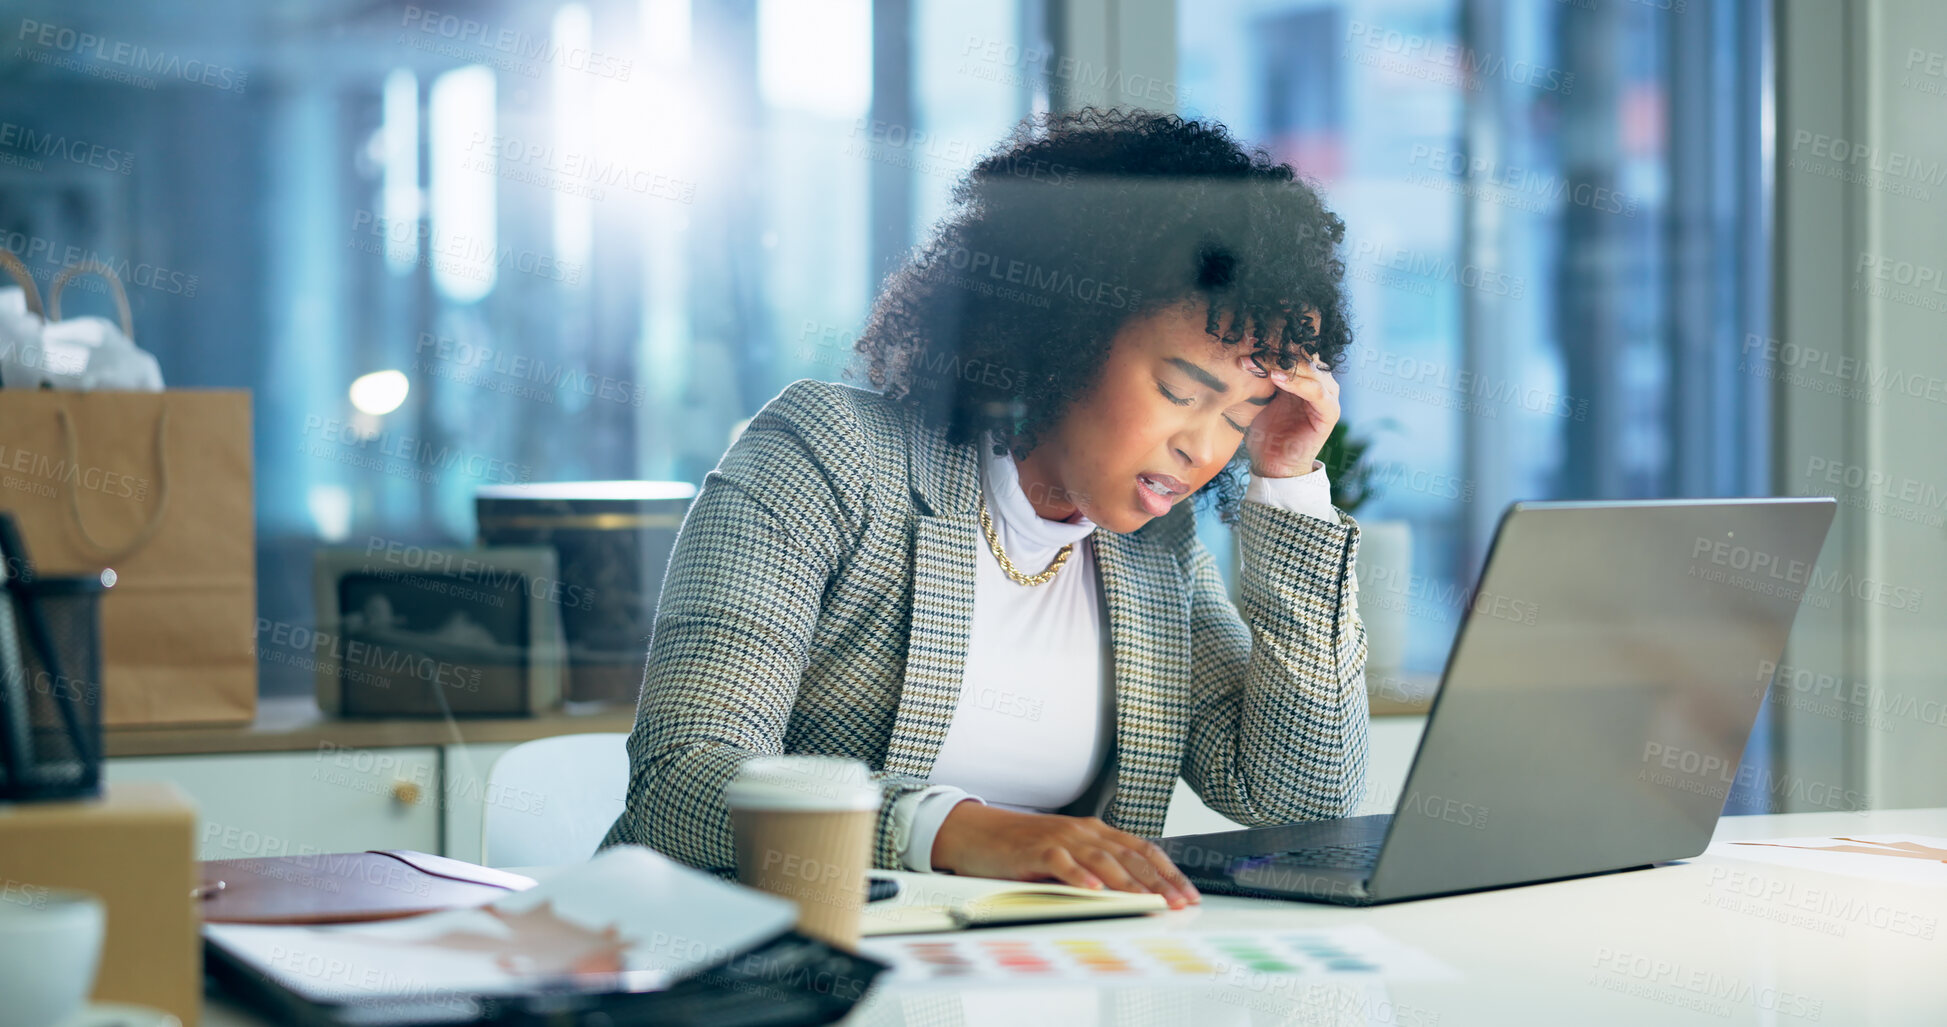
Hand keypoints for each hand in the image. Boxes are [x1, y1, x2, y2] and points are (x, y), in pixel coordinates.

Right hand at [930, 802, 1200, 908]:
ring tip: (1148, 900)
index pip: (1142, 850)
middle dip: (1158, 882)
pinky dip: (1079, 876)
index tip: (1187, 893)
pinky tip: (1094, 889)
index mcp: (1096, 832)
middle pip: (1129, 856)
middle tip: (1178, 903)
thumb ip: (1099, 867)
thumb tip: (1136, 893)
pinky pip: (1061, 863)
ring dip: (1128, 882)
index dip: (1168, 872)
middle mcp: (1083, 832)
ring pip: (1102, 859)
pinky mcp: (1035, 850)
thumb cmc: (1025, 848)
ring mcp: (1060, 839)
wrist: (979, 833)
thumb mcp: (1070, 855)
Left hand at [1239, 354, 1339, 478]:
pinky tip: (1275, 378)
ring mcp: (1327, 394)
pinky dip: (1295, 382)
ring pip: (1307, 368)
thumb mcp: (1258, 397)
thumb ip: (1258, 374)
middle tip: (1247, 351)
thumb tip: (1241, 347)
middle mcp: (1318, 381)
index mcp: (1303, 375)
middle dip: (1272, 352)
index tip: (1242, 343)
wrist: (1273, 465)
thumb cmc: (1263, 431)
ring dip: (1280, 364)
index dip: (1267, 345)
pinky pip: (1315, 390)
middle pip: (1298, 356)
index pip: (1289, 350)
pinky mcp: (1330, 411)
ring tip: (1255, 363)